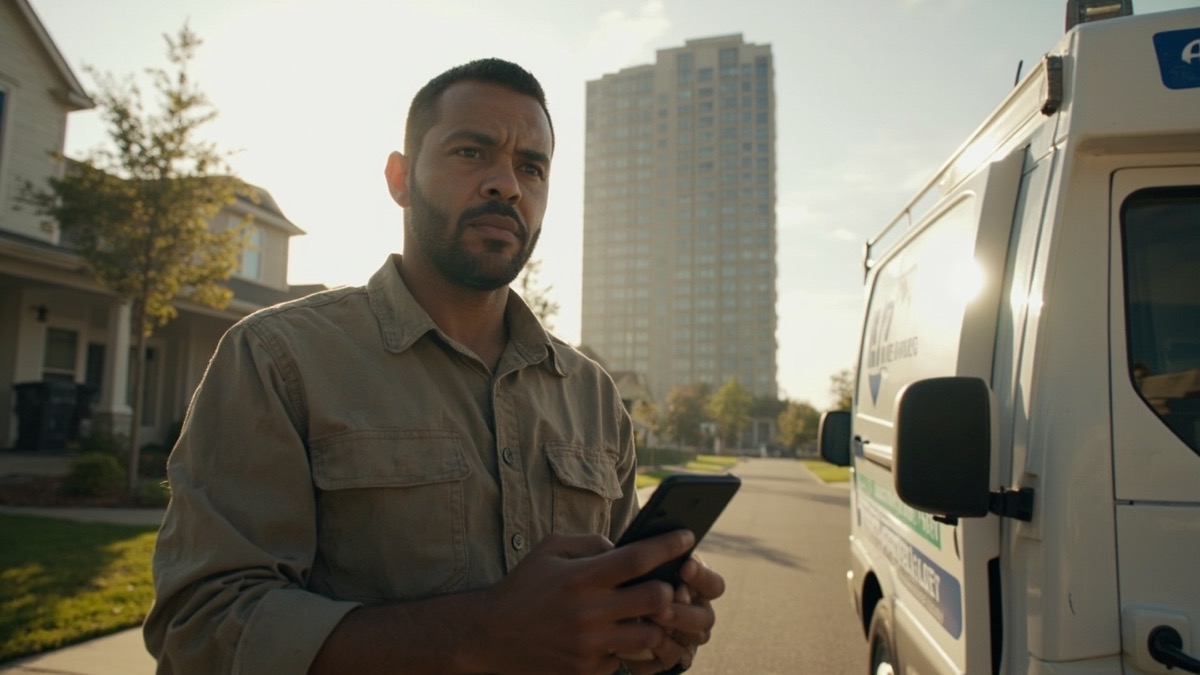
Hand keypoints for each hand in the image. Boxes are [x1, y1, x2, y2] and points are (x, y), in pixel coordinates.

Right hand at [470, 530, 697, 674]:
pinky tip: (621, 636)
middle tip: (671, 584)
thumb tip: (625, 547)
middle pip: (655, 599)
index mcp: (581, 577)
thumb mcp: (549, 550)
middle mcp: (589, 612)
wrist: (490, 636)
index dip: (669, 545)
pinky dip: (627, 647)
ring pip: (649, 635)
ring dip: (655, 623)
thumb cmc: (524, 587)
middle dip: (670, 589)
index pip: (638, 558)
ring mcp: (589, 645)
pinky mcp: (586, 670)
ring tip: (650, 614)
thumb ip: (590, 542)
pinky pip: (625, 658)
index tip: (689, 536)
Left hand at [619, 553, 724, 673]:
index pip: (714, 585)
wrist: (615, 616)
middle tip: (668, 599)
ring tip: (652, 615)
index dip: (702, 577)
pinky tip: (643, 633)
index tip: (685, 566)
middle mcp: (698, 614)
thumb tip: (649, 547)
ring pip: (696, 637)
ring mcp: (688, 637)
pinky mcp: (673, 656)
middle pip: (707, 616)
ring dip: (676, 625)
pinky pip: (674, 655)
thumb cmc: (632, 582)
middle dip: (686, 608)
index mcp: (696, 588)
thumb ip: (649, 557)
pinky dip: (660, 645)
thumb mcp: (640, 566)